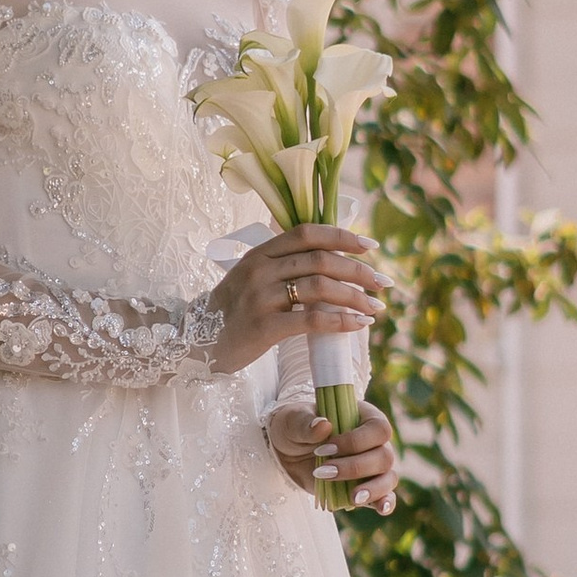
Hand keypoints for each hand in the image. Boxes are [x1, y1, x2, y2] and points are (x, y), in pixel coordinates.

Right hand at [206, 226, 386, 373]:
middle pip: (320, 260)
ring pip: (320, 288)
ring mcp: (260, 297)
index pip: (307, 232)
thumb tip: (332, 263)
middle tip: (382, 283)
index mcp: (259, 252)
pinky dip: (340, 321)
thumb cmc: (232, 313)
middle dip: (358, 271)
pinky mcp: (264, 327)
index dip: (342, 236)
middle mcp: (259, 269)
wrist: (194, 343)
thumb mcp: (251, 279)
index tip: (371, 246)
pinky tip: (358, 325)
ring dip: (355, 297)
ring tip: (375, 309)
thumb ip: (283, 267)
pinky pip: (311, 319)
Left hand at [268, 400, 398, 512]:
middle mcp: (375, 442)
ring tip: (352, 498)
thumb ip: (306, 423)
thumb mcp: (293, 420)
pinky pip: (385, 496)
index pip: (377, 429)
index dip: (355, 441)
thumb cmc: (295, 428)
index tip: (324, 449)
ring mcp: (373, 467)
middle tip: (322, 472)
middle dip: (354, 467)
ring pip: (388, 478)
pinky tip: (381, 508)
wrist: (287, 452)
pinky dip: (385, 502)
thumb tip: (323, 425)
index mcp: (364, 418)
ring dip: (372, 489)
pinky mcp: (365, 487)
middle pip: (384, 456)